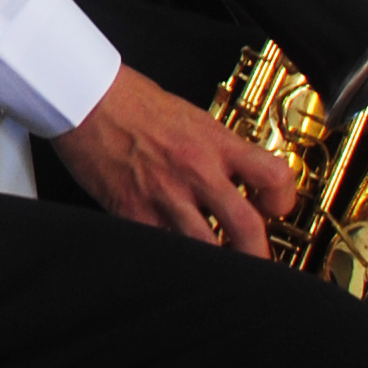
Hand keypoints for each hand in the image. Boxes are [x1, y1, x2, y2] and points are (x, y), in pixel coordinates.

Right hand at [51, 68, 303, 255]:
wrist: (85, 98)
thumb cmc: (132, 102)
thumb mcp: (190, 117)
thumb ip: (215, 151)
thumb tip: (234, 180)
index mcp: (215, 143)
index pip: (273, 176)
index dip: (283, 200)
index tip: (274, 209)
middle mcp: (196, 171)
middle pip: (247, 229)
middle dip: (259, 256)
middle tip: (259, 264)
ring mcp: (165, 195)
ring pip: (207, 249)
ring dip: (218, 265)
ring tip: (218, 270)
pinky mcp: (133, 212)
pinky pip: (162, 247)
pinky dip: (172, 257)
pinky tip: (173, 255)